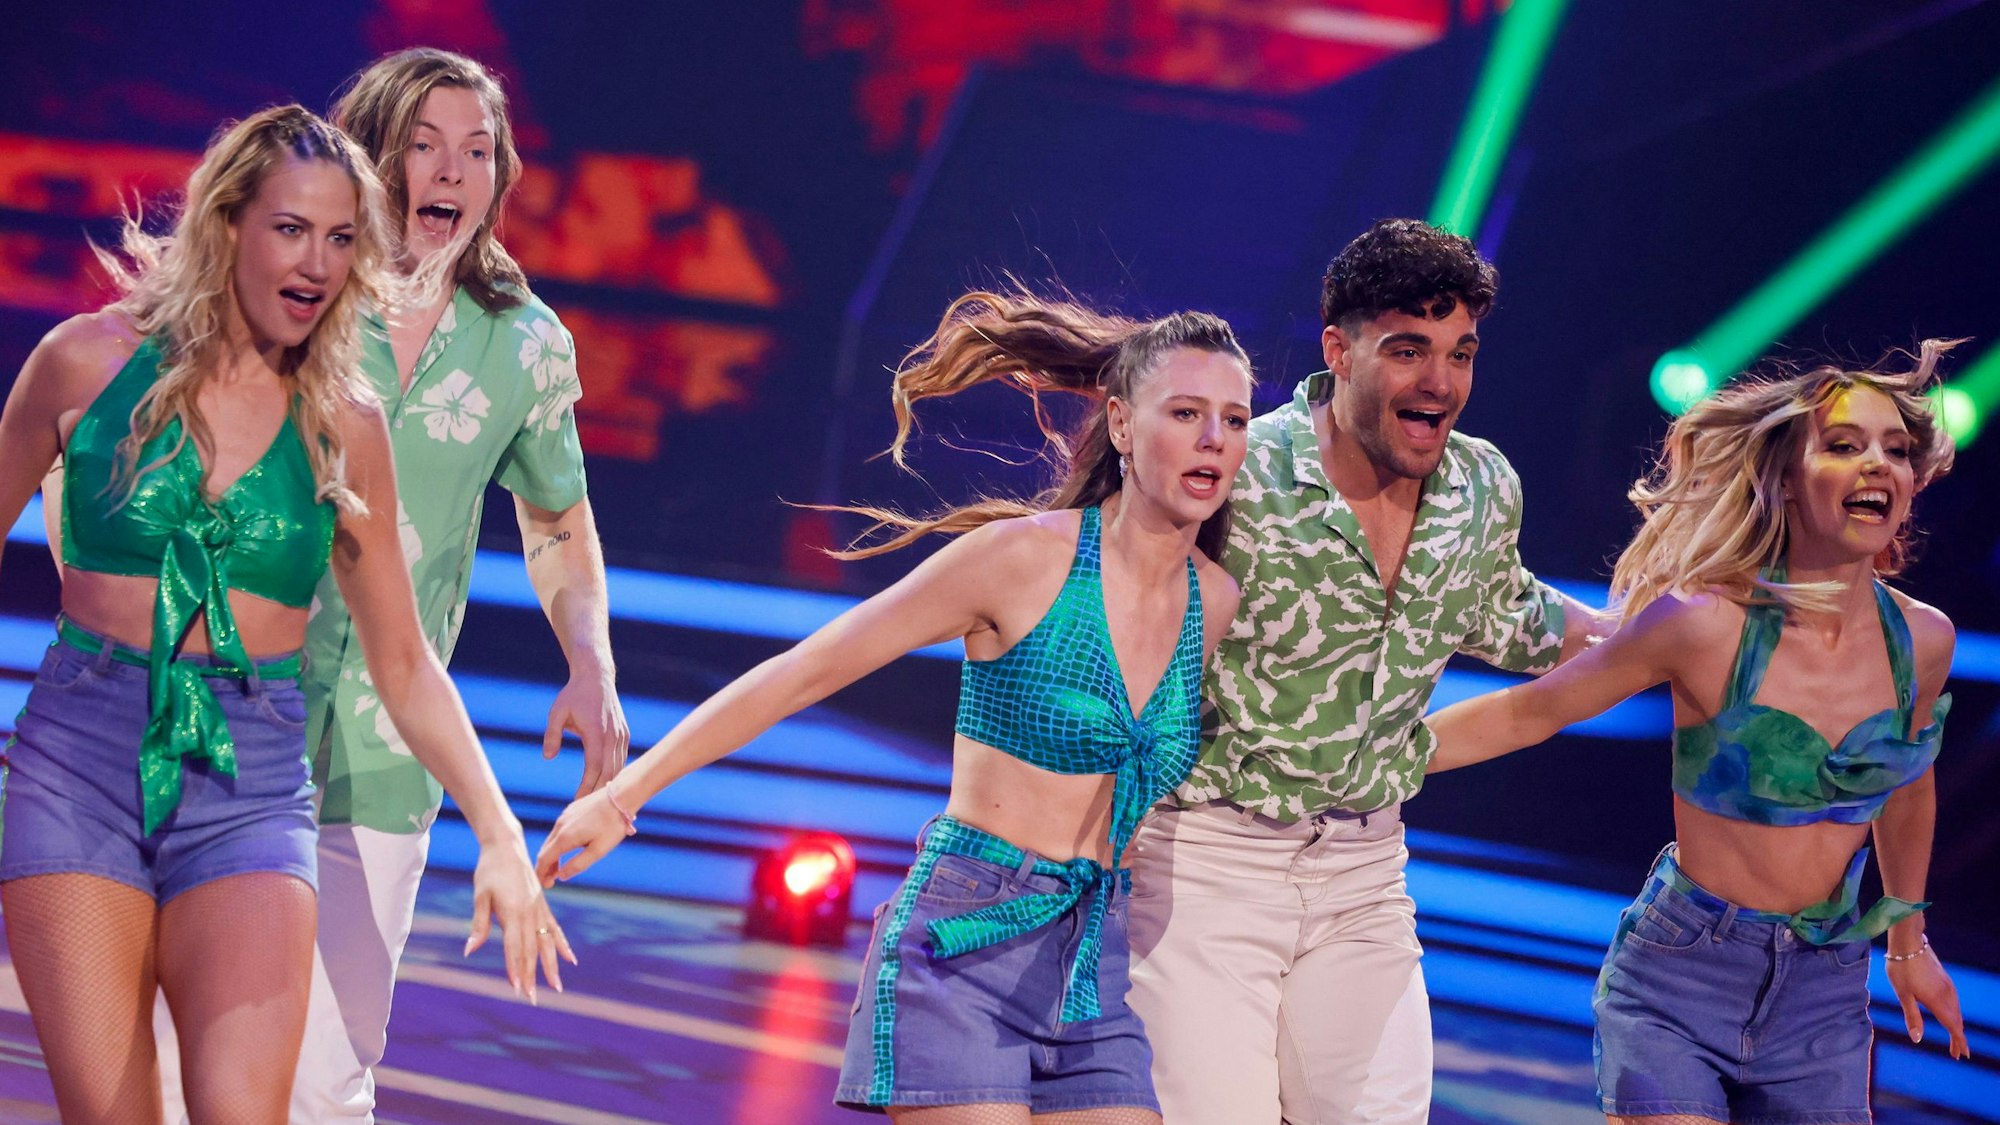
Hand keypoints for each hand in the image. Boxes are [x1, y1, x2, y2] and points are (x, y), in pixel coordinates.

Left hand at [465, 831, 575, 1003]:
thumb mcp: (480, 896)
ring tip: (557, 987)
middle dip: (533, 976)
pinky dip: (563, 945)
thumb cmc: (489, 870)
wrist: (506, 846)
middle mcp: (530, 913)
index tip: (517, 989)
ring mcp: (539, 909)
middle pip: (532, 950)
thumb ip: (479, 925)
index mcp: (513, 912)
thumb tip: (470, 950)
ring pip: (548, 943)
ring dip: (552, 966)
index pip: (515, 947)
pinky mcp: (543, 906)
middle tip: (533, 999)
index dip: (516, 969)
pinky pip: (555, 929)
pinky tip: (570, 960)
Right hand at [535, 786, 632, 886]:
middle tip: (551, 880)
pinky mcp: (571, 810)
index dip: (541, 874)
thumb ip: (578, 865)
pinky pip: (559, 830)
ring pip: (552, 839)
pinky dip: (558, 842)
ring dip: (552, 855)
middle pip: (545, 850)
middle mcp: (560, 826)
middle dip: (545, 866)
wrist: (621, 796)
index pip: (544, 860)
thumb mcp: (598, 850)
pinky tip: (568, 848)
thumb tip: (561, 876)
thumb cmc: (612, 825)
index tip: (545, 886)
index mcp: (565, 838)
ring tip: (558, 868)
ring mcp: (564, 816)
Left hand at [544, 669, 628, 797]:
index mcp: (596, 732)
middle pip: (609, 772)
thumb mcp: (557, 712)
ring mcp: (621, 736)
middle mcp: (612, 736)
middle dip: (598, 792)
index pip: (594, 767)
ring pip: (618, 768)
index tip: (576, 802)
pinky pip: (621, 760)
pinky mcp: (624, 735)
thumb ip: (551, 735)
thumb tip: (548, 757)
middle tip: (586, 810)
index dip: (587, 787)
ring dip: (608, 786)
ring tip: (596, 803)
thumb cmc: (573, 695)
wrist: (596, 677)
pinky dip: (614, 775)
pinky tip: (606, 787)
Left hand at [1888, 945, 1970, 1058]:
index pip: (1952, 1026)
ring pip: (1956, 1011)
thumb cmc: (1901, 968)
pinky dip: (1955, 1014)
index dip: (1958, 1041)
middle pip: (1956, 1020)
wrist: (1908, 942)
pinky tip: (1950, 1015)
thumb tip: (1917, 1039)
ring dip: (1957, 1025)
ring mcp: (1948, 986)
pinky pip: (1954, 1002)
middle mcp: (1947, 994)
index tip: (1962, 1055)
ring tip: (1955, 1038)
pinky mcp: (1945, 979)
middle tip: (1958, 1053)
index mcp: (1937, 1000)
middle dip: (1958, 1037)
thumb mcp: (1902, 994)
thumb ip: (1912, 1017)